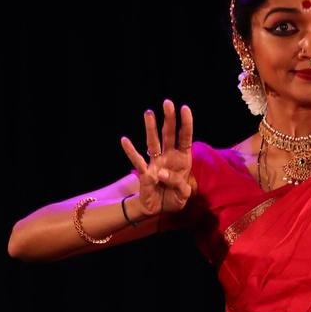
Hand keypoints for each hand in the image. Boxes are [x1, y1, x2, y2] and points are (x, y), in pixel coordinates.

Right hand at [120, 99, 194, 215]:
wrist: (158, 209)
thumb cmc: (173, 198)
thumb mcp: (183, 195)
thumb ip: (178, 185)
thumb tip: (160, 173)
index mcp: (182, 159)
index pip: (185, 138)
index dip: (186, 124)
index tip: (184, 108)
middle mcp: (168, 157)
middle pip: (169, 135)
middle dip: (169, 119)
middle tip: (167, 102)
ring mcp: (156, 163)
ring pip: (153, 143)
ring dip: (151, 128)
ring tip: (148, 113)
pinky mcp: (145, 173)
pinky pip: (137, 161)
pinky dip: (131, 151)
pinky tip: (125, 140)